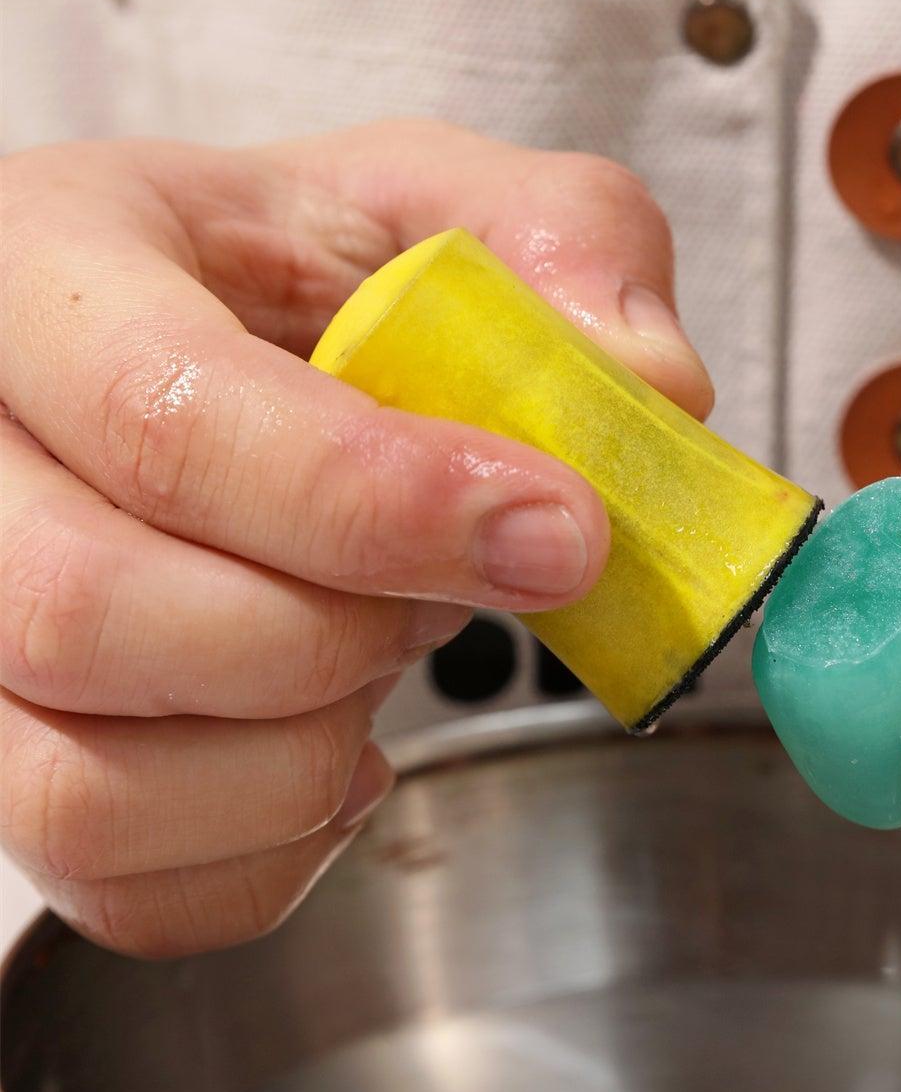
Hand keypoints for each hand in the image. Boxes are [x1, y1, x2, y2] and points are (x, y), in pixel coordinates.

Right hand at [1, 121, 710, 953]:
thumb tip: (645, 380)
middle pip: (90, 616)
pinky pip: (121, 886)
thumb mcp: (444, 205)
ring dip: (303, 754)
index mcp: (47, 266)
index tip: (557, 534)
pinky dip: (274, 848)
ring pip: (86, 789)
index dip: (378, 502)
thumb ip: (564, 243)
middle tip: (451, 589)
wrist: (221, 348)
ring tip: (383, 649)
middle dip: (337, 634)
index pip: (166, 416)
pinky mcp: (8, 754)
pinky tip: (337, 746)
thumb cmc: (306, 278)